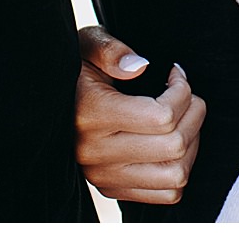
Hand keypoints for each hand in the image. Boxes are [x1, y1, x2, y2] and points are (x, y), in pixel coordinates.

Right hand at [75, 25, 205, 204]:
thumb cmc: (74, 68)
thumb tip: (140, 66)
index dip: (181, 91)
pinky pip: (167, 193)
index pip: (162, 116)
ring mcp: (103, 175)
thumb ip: (110, 49)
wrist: (45, 102)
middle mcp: (95, 151)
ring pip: (175, 174)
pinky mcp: (111, 189)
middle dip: (193, 113)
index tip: (174, 74)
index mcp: (90, 112)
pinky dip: (180, 169)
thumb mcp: (85, 45)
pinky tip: (171, 143)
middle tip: (187, 94)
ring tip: (183, 119)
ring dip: (191, 143)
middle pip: (174, 145)